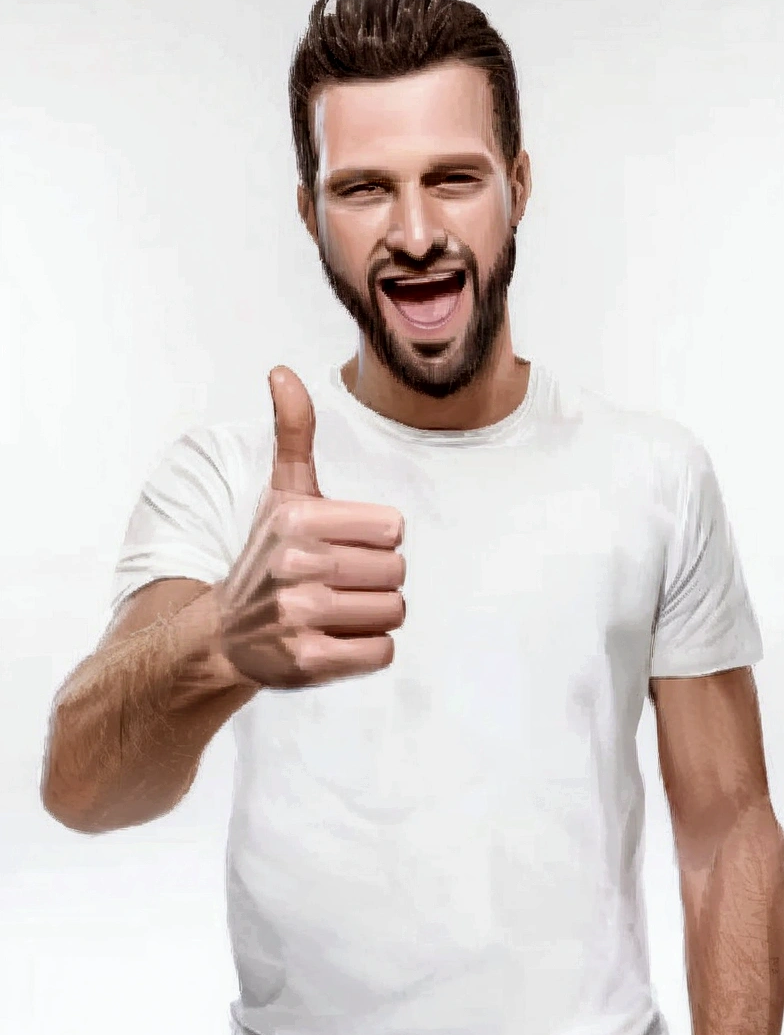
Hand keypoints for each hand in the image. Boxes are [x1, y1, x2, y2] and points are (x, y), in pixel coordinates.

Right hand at [218, 366, 405, 687]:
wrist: (225, 634)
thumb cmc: (269, 556)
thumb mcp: (282, 494)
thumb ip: (294, 434)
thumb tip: (282, 371)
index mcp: (298, 518)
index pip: (393, 528)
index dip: (376, 539)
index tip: (343, 546)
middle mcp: (296, 565)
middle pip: (396, 572)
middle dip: (376, 579)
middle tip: (339, 583)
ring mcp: (300, 617)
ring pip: (393, 611)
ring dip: (375, 615)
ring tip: (338, 611)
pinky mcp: (309, 662)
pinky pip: (381, 651)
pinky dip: (369, 648)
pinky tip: (338, 639)